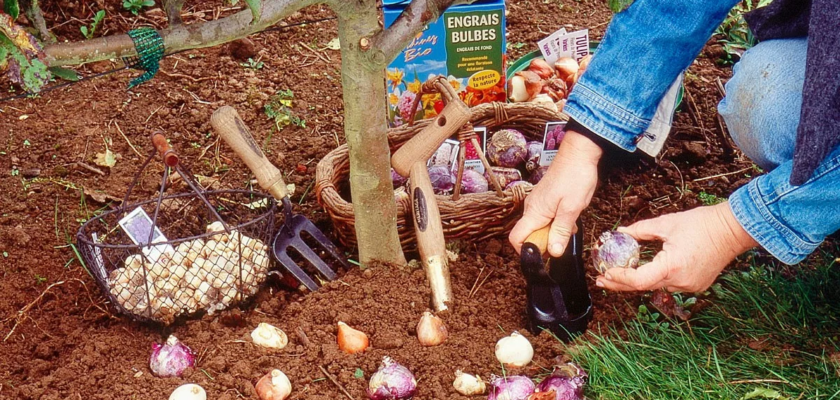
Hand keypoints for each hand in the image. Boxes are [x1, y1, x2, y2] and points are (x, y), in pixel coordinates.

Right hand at [509, 130, 602, 256]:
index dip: (527, 250)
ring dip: (553, 231)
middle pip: (528, 235)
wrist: (578, 153)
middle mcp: (531, 208)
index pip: (516, 238)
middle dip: (545, 241)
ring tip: (570, 224)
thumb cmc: (575, 177)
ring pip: (539, 227)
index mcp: (534, 212)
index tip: (544, 253)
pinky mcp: (544, 199)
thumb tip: (553, 252)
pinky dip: (556, 222)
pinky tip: (569, 216)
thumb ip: (561, 231)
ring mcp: (537, 203)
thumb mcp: (572, 208)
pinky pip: (545, 217)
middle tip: (563, 236)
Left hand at [596, 202, 757, 292]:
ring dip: (639, 280)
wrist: (733, 229)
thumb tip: (621, 232)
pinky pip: (670, 284)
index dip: (620, 278)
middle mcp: (681, 281)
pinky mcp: (696, 285)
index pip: (638, 280)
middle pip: (644, 286)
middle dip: (622, 282)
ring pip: (656, 286)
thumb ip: (640, 231)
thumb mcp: (666, 224)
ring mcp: (690, 286)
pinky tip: (646, 270)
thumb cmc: (702, 223)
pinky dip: (656, 278)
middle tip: (602, 279)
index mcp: (672, 266)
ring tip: (621, 272)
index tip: (605, 273)